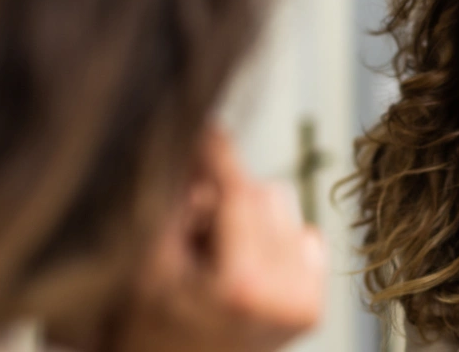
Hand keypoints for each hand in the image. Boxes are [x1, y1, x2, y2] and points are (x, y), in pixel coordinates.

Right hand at [115, 126, 325, 351]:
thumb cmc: (149, 332)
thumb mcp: (145, 266)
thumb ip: (170, 205)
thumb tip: (194, 145)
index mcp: (244, 286)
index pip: (241, 194)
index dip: (221, 155)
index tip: (207, 127)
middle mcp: (288, 295)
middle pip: (267, 195)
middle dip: (226, 197)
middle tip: (193, 227)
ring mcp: (306, 302)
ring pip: (285, 209)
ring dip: (248, 215)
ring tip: (214, 254)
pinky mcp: (313, 305)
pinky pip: (302, 233)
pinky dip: (271, 238)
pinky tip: (240, 267)